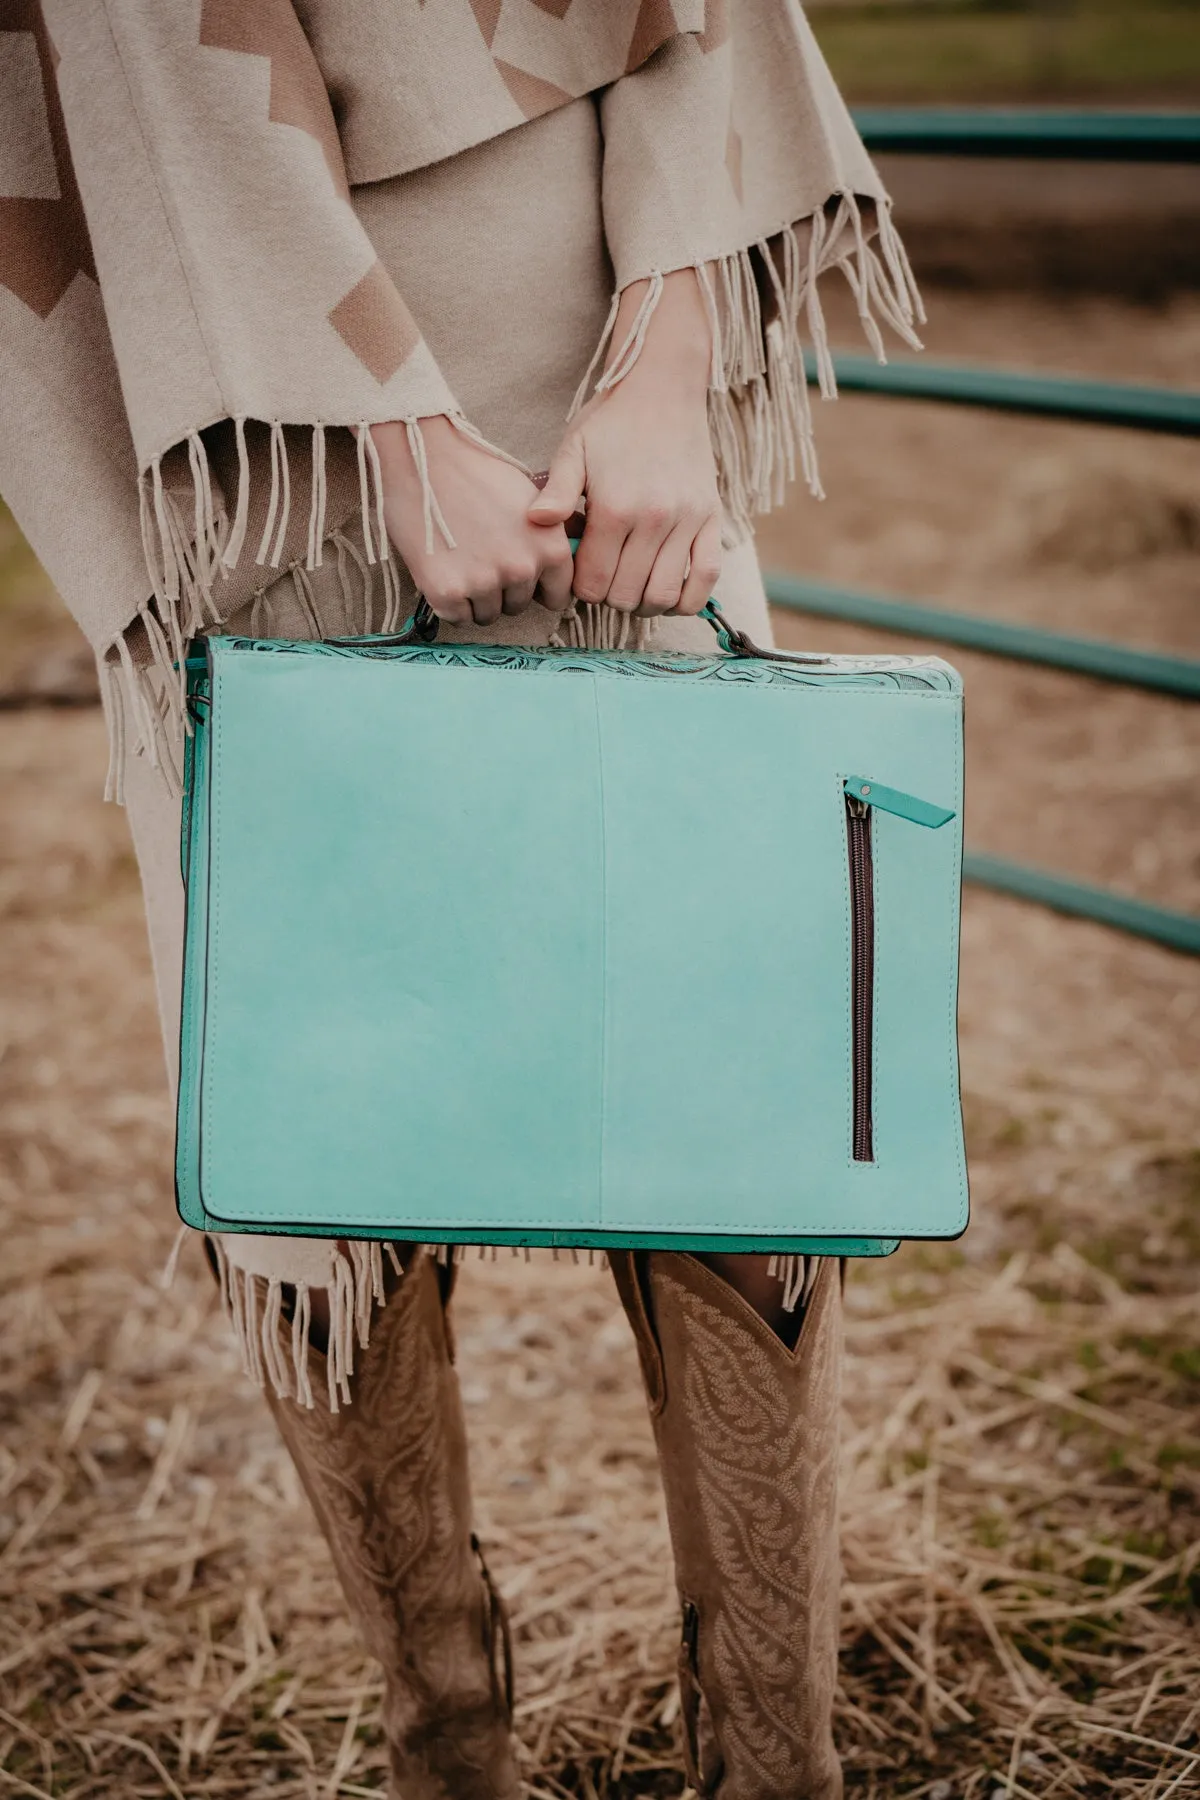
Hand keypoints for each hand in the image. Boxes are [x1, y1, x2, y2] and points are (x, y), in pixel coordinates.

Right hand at [371, 416, 574, 625]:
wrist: (425, 458)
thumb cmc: (477, 472)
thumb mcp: (532, 498)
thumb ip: (550, 534)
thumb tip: (565, 555)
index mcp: (550, 546)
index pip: (557, 596)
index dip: (538, 589)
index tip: (520, 579)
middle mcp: (522, 568)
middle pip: (518, 606)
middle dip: (502, 591)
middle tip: (480, 559)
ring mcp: (484, 582)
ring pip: (487, 615)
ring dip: (475, 598)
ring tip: (460, 561)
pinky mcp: (447, 591)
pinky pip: (456, 617)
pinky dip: (449, 602)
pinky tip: (443, 570)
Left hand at [529, 270, 721, 616]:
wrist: (663, 387)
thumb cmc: (611, 421)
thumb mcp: (573, 450)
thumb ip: (555, 492)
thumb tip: (535, 524)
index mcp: (614, 508)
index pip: (593, 583)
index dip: (581, 587)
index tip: (580, 571)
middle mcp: (653, 520)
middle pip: (626, 596)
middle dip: (609, 596)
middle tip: (604, 576)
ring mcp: (687, 521)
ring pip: (664, 595)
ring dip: (644, 602)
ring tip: (632, 584)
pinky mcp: (712, 519)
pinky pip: (707, 577)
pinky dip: (687, 598)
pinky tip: (668, 591)